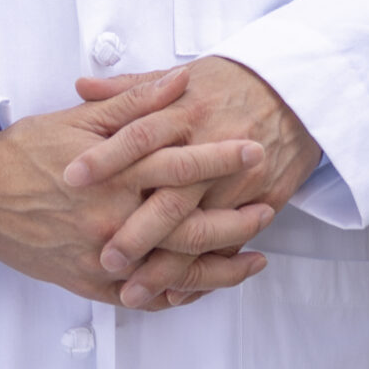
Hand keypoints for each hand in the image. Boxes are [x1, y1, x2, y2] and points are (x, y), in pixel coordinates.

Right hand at [0, 67, 276, 305]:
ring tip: (253, 257)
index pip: (177, 165)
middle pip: (184, 224)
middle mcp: (109, 218)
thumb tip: (183, 79)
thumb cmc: (28, 151)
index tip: (254, 149)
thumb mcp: (81, 118)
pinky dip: (178, 294)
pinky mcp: (89, 282)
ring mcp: (99, 256)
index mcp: (111, 173)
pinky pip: (143, 296)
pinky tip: (206, 286)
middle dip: (232, 218)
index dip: (219, 158)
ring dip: (217, 266)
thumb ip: (137, 102)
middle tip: (267, 205)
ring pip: (171, 270)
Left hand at [68, 58, 318, 303]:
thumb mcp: (181, 75)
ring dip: (165, 268)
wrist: (298, 90)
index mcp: (186, 111)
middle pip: (171, 197)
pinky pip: (230, 244)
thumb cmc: (232, 82)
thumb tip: (81, 85)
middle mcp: (212, 148)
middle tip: (105, 259)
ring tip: (133, 292)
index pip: (139, 136)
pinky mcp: (264, 200)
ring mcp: (240, 179)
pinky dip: (204, 271)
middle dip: (137, 233)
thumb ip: (131, 88)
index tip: (71, 178)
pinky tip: (176, 291)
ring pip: (199, 232)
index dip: (105, 158)